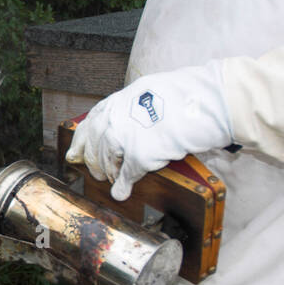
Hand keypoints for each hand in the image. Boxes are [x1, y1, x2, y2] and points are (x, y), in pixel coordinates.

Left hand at [65, 60, 233, 199]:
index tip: (75, 153)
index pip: (92, 119)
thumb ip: (138, 107)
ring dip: (107, 172)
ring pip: (106, 159)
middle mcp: (119, 115)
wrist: (208, 102)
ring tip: (110, 181)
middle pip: (95, 142)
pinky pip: (127, 173)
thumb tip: (132, 125)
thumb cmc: (190, 96)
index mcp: (123, 98)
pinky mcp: (141, 153)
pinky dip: (123, 184)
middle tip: (95, 173)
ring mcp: (127, 134)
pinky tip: (122, 192)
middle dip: (92, 160)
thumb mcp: (155, 92)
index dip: (82, 139)